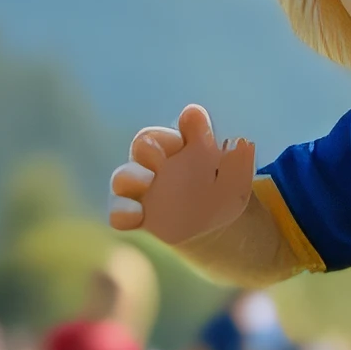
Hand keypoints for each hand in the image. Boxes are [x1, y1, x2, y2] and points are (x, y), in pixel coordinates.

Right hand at [109, 104, 256, 241]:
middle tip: (161, 161)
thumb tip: (207, 121)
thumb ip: (223, 151)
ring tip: (146, 183)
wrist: (216, 229)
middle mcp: (155, 165)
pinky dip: (122, 212)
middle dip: (148, 150)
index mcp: (177, 148)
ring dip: (129, 177)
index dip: (171, 136)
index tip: (187, 136)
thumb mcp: (232, 172)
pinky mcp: (135, 215)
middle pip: (141, 146)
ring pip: (123, 176)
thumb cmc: (223, 191)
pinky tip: (137, 215)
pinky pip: (118, 212)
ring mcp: (142, 191)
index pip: (166, 134)